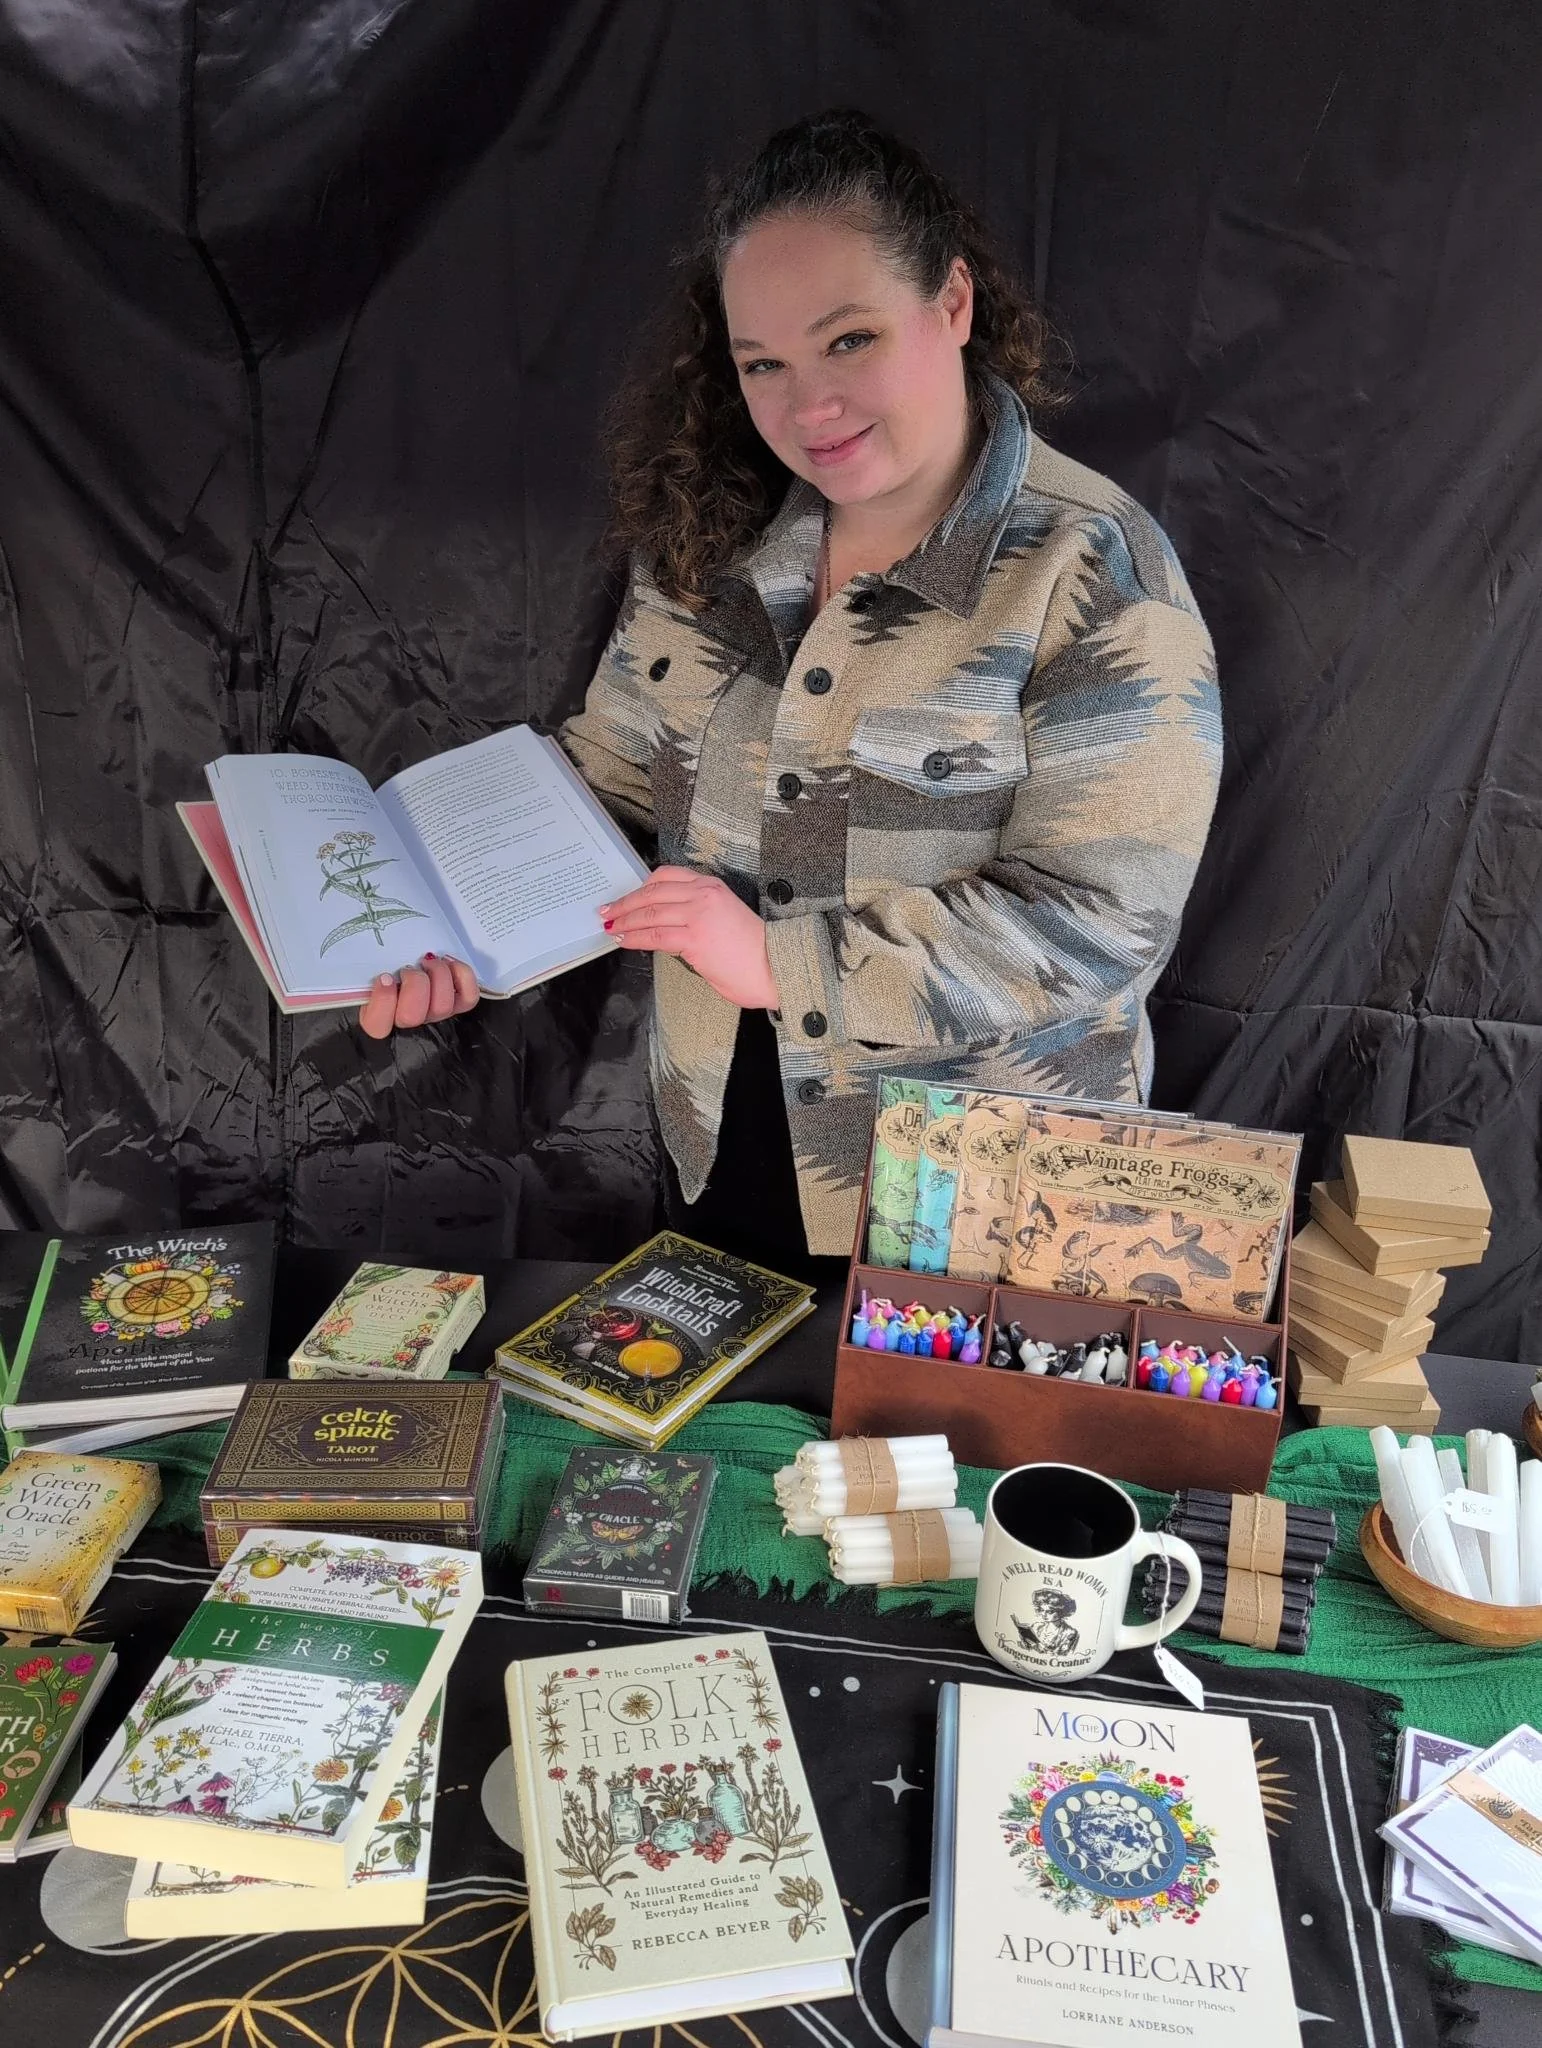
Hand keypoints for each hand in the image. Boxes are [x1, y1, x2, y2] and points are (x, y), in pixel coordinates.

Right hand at [357, 954, 479, 1038]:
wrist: (413, 972)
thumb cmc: (388, 974)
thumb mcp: (369, 975)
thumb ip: (366, 974)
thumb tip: (378, 967)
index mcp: (379, 1019)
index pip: (377, 1027)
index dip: (383, 1001)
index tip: (385, 977)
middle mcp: (408, 1023)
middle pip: (412, 1016)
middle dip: (413, 984)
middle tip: (408, 968)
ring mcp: (434, 1015)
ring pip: (442, 1007)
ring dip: (437, 975)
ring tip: (428, 961)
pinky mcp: (457, 1005)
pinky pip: (468, 998)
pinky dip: (462, 976)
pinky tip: (448, 962)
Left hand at [598, 867, 778, 1008]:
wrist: (776, 966)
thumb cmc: (755, 951)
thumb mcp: (725, 918)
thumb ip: (698, 915)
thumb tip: (670, 928)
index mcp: (712, 886)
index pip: (666, 876)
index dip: (641, 887)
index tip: (627, 895)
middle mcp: (703, 894)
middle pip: (652, 893)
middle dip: (625, 903)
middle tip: (608, 912)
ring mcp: (698, 915)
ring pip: (649, 913)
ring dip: (624, 921)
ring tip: (611, 928)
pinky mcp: (694, 938)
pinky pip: (654, 935)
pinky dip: (634, 937)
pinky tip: (624, 940)